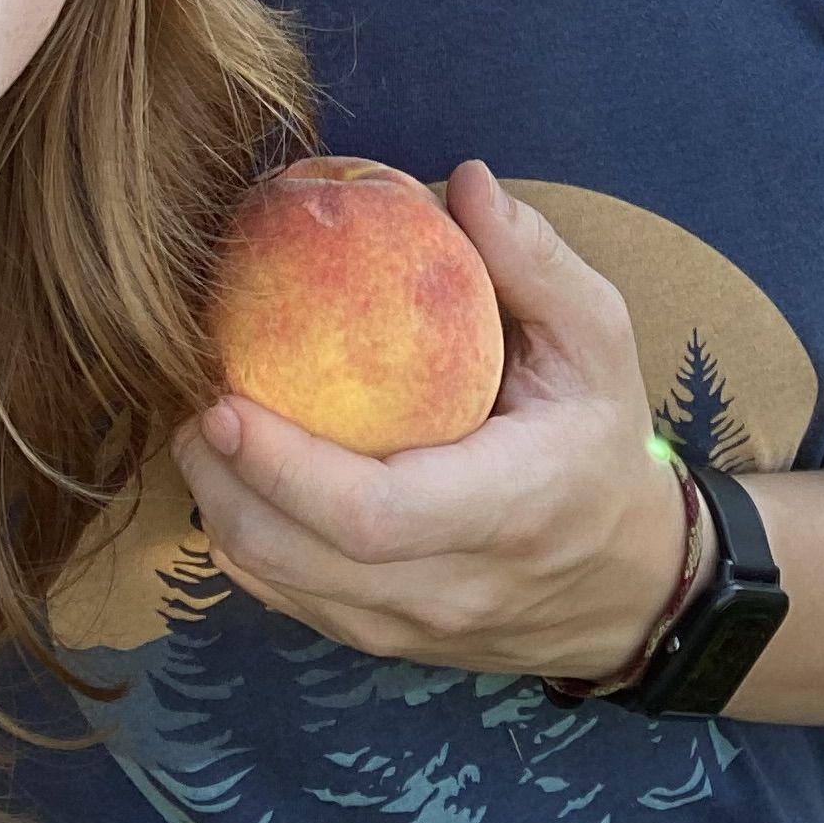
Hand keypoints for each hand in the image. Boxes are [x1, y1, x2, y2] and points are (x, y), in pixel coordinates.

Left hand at [172, 162, 692, 680]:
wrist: (631, 580)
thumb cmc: (602, 440)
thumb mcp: (599, 338)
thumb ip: (535, 262)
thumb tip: (461, 182)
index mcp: (510, 507)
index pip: (375, 514)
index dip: (284, 467)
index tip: (226, 400)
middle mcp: (456, 584)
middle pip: (306, 559)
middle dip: (227, 485)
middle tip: (192, 403)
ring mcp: (418, 627)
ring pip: (288, 590)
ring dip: (225, 514)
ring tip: (200, 434)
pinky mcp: (391, 640)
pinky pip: (297, 606)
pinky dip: (250, 548)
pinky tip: (234, 484)